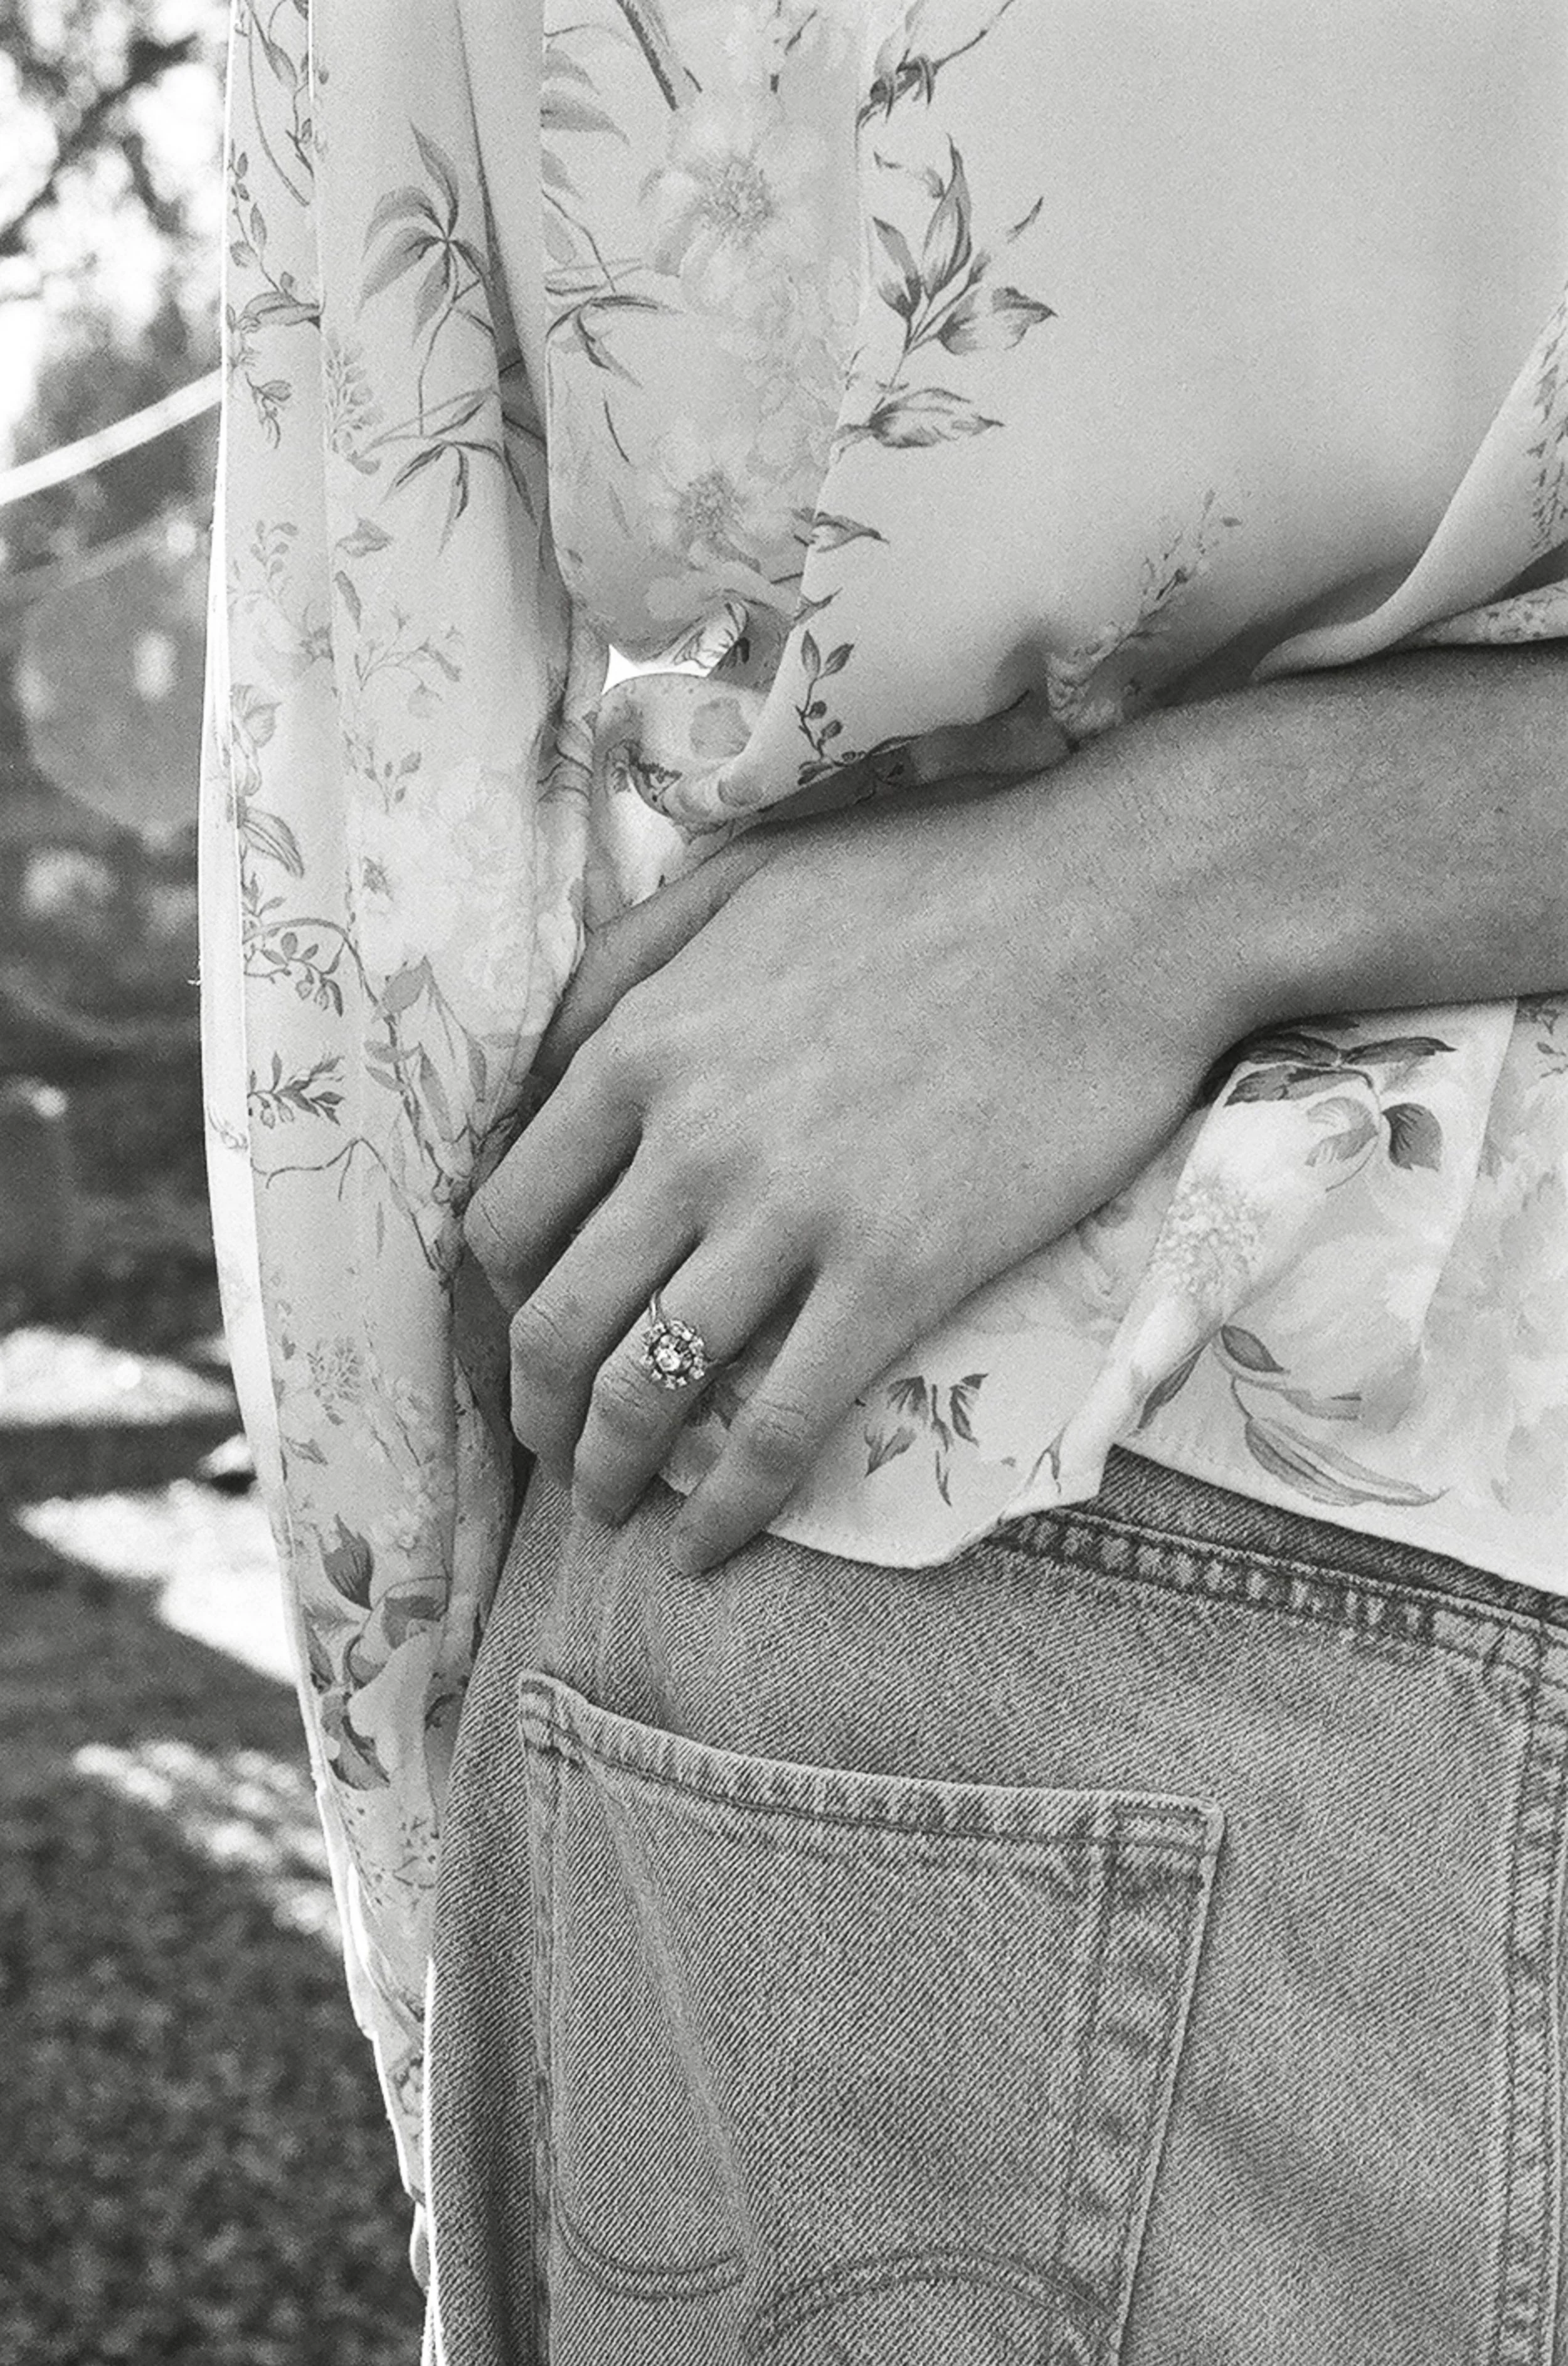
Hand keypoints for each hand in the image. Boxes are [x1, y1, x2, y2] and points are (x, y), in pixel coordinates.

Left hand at [463, 726, 1248, 1573]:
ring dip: (608, 1468)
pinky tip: (706, 1550)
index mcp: (644, 1048)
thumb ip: (628, 959)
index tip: (529, 1330)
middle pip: (557, 1321)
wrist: (1122, 904)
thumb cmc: (942, 874)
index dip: (502, 1297)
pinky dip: (727, 1507)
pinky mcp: (897, 1277)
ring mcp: (792, 1216)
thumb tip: (546, 1057)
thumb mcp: (745, 874)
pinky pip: (778, 1426)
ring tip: (610, 1505)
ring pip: (648, 1386)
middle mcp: (690, 1142)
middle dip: (535, 1408)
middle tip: (550, 1447)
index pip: (509, 1216)